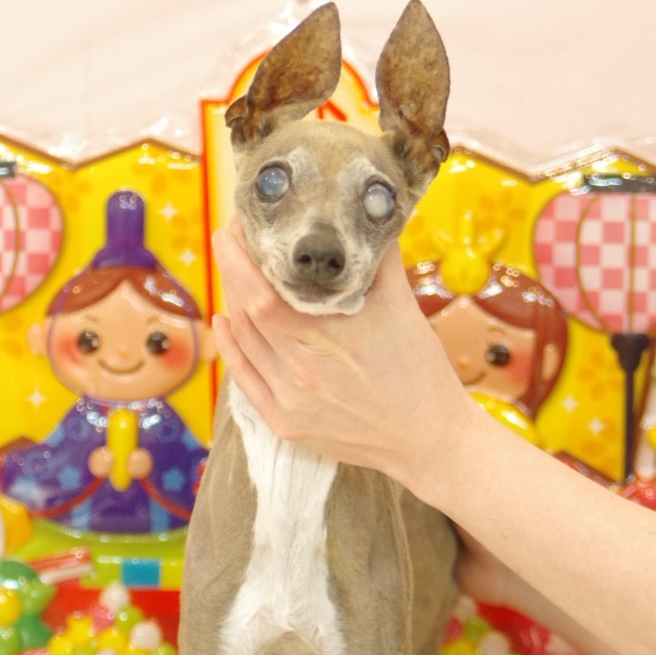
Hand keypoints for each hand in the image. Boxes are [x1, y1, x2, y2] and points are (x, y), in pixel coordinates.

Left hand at [210, 220, 472, 494]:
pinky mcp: (285, 422)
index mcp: (327, 337)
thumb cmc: (419, 371)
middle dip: (234, 271)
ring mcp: (289, 400)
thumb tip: (367, 216)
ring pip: (244, 342)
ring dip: (233, 303)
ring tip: (236, 272)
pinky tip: (226, 320)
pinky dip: (232, 346)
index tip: (234, 227)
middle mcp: (300, 370)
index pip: (261, 293)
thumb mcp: (403, 306)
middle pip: (246, 313)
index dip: (239, 259)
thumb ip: (380, 259)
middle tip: (235, 240)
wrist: (429, 438)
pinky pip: (244, 378)